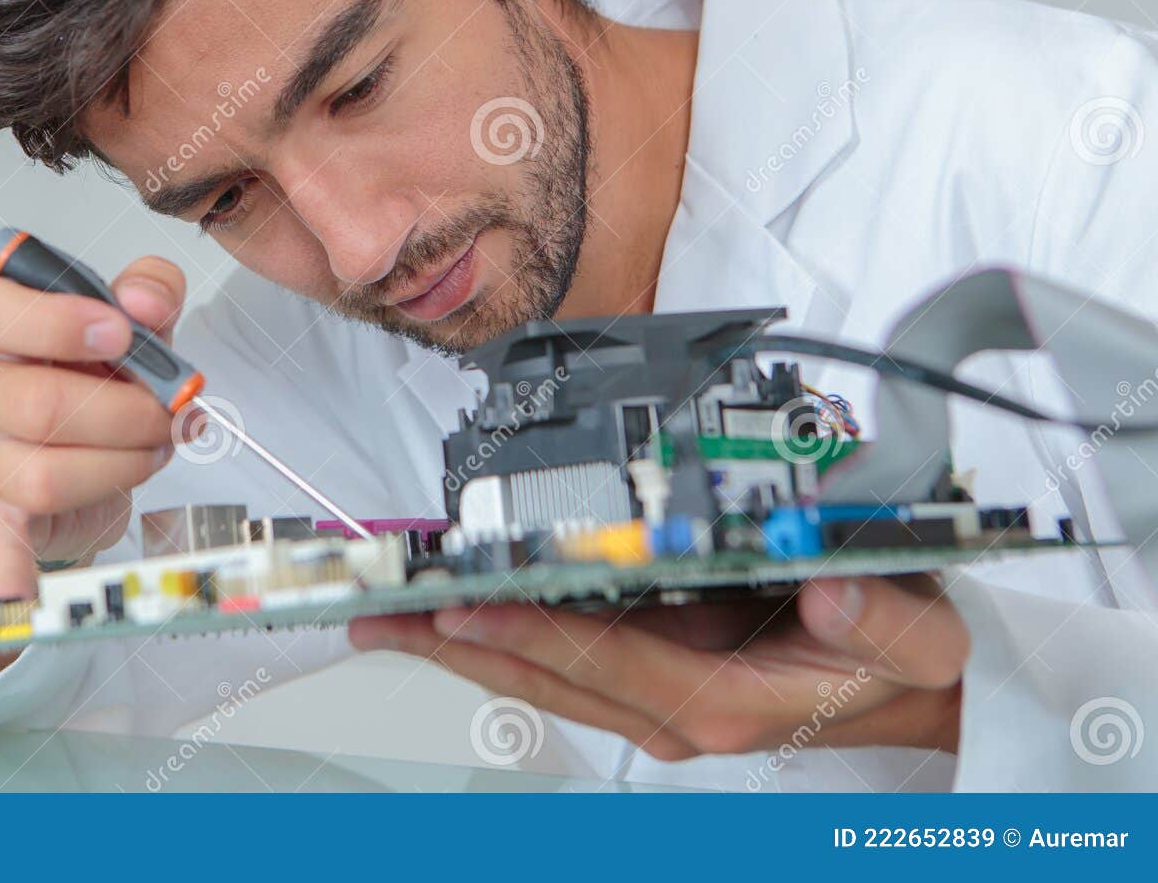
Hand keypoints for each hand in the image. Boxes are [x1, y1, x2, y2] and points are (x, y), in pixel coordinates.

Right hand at [0, 256, 191, 599]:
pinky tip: (19, 600)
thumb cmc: (96, 366)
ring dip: (122, 466)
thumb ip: (149, 288)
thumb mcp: (133, 314)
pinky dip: (8, 576)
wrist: (86, 433)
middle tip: (166, 412)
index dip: (59, 322)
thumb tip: (144, 299)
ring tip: (151, 450)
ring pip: (46, 473)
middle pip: (37, 405)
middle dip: (125, 413)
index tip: (120, 333)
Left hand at [349, 575, 968, 762]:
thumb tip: (826, 597)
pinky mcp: (647, 667)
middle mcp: (670, 705)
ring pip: (537, 668)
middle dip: (456, 642)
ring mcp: (652, 689)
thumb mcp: (922, 642)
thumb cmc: (900, 663)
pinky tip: (456, 606)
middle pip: (543, 673)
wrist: (912, 690)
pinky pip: (556, 653)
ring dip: (461, 639)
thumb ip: (884, 623)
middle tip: (379, 612)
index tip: (462, 601)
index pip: (604, 661)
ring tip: (391, 610)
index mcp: (720, 700)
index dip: (527, 631)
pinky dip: (501, 629)